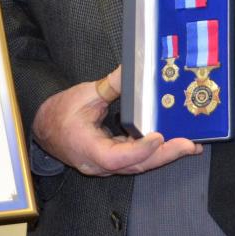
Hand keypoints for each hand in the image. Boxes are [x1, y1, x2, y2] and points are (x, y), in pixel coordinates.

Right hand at [32, 65, 201, 175]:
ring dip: (165, 156)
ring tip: (190, 144)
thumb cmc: (60, 113)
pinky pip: (137, 159)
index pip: (115, 158)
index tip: (158, 137)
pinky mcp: (114, 158)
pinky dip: (157, 152)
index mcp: (87, 149)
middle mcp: (99, 163)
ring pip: (139, 165)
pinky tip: (175, 143)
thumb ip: (110, 85)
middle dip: (164, 155)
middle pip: (135, 165)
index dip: (138, 150)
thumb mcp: (84, 94)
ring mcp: (107, 164)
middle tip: (189, 144)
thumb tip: (133, 70)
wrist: (44, 129)